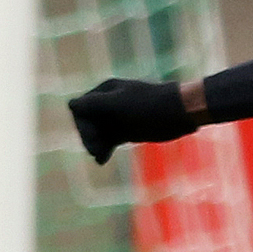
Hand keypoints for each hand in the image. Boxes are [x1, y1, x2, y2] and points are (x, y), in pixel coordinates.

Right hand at [67, 77, 196, 164]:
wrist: (182, 113)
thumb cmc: (150, 106)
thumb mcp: (119, 103)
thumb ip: (94, 103)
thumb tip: (71, 105)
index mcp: (105, 91)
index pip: (80, 109)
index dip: (83, 123)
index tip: (96, 134)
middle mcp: (109, 104)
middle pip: (87, 123)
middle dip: (89, 136)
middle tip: (97, 150)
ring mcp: (118, 118)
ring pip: (98, 134)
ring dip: (95, 145)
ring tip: (100, 156)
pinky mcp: (128, 131)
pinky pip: (109, 141)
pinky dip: (104, 150)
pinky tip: (101, 160)